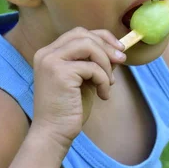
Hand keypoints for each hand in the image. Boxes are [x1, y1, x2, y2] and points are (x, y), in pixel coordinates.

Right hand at [29, 27, 125, 151]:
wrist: (54, 134)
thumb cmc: (70, 109)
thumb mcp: (85, 79)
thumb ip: (95, 62)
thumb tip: (117, 50)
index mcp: (50, 53)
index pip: (78, 33)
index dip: (101, 37)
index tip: (119, 49)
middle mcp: (46, 54)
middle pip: (83, 35)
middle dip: (107, 46)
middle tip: (122, 61)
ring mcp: (50, 62)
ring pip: (88, 46)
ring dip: (106, 63)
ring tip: (110, 82)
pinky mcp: (59, 73)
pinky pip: (92, 68)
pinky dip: (103, 80)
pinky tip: (103, 95)